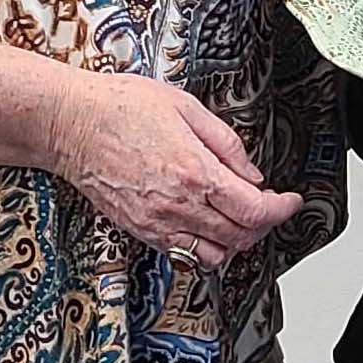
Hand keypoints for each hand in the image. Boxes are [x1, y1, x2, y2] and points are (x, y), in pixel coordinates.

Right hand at [49, 72, 302, 264]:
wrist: (71, 123)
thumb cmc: (122, 107)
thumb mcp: (187, 107)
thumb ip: (226, 144)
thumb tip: (252, 173)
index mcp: (196, 172)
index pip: (254, 210)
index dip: (281, 209)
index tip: (291, 200)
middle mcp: (178, 205)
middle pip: (240, 238)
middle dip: (262, 224)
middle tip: (268, 204)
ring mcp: (157, 223)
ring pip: (213, 256)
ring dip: (234, 241)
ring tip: (237, 217)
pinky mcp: (139, 229)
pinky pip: (182, 255)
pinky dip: (203, 248)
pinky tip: (205, 224)